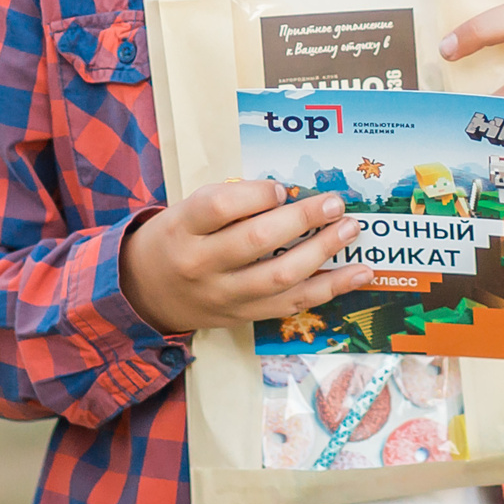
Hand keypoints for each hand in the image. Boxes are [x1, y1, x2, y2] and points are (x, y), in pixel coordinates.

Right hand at [119, 181, 371, 336]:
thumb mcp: (185, 211)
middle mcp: (201, 265)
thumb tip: (288, 193)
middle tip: (334, 203)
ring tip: (350, 230)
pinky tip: (358, 274)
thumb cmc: (175, 240)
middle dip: (302, 219)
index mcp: (182, 229)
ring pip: (280, 278)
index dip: (256, 194)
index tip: (282, 188)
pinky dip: (330, 288)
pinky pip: (291, 304)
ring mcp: (223, 296)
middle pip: (257, 240)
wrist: (145, 293)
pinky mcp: (243, 316)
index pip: (219, 206)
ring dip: (323, 252)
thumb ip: (228, 203)